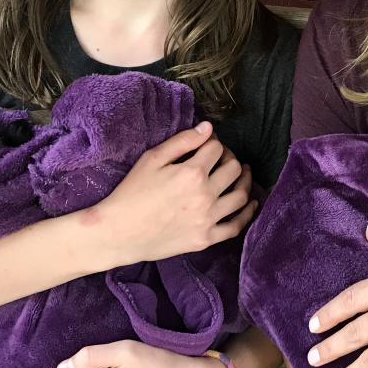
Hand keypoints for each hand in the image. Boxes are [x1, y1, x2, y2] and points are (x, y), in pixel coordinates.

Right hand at [85, 122, 256, 267]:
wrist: (118, 233)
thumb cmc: (131, 193)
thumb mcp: (152, 159)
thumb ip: (183, 141)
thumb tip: (208, 128)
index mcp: (192, 173)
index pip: (216, 149)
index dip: (214, 142)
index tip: (208, 144)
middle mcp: (205, 195)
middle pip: (233, 169)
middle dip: (230, 158)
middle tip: (223, 158)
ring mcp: (207, 219)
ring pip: (240, 196)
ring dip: (245, 181)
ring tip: (243, 174)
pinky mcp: (205, 239)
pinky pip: (235, 226)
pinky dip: (247, 214)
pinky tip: (250, 203)